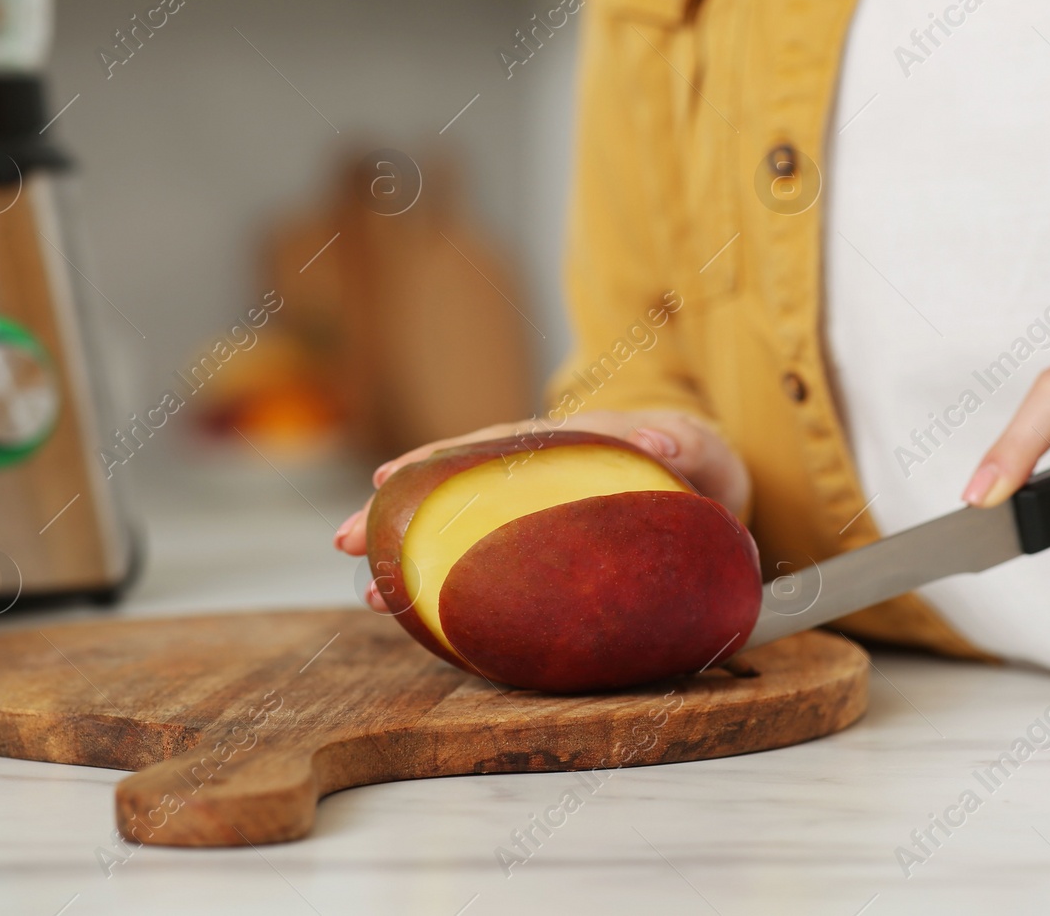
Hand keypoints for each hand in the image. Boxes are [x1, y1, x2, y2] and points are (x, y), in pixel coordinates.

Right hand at [334, 409, 750, 609]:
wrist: (707, 489)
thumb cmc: (701, 469)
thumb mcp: (704, 452)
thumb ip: (685, 444)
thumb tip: (658, 439)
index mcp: (566, 441)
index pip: (493, 446)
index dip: (440, 462)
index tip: (390, 479)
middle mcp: (534, 469)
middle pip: (455, 484)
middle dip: (396, 509)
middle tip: (342, 536)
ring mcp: (529, 504)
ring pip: (457, 521)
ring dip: (407, 550)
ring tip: (360, 584)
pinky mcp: (532, 538)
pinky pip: (479, 555)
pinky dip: (442, 579)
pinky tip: (404, 610)